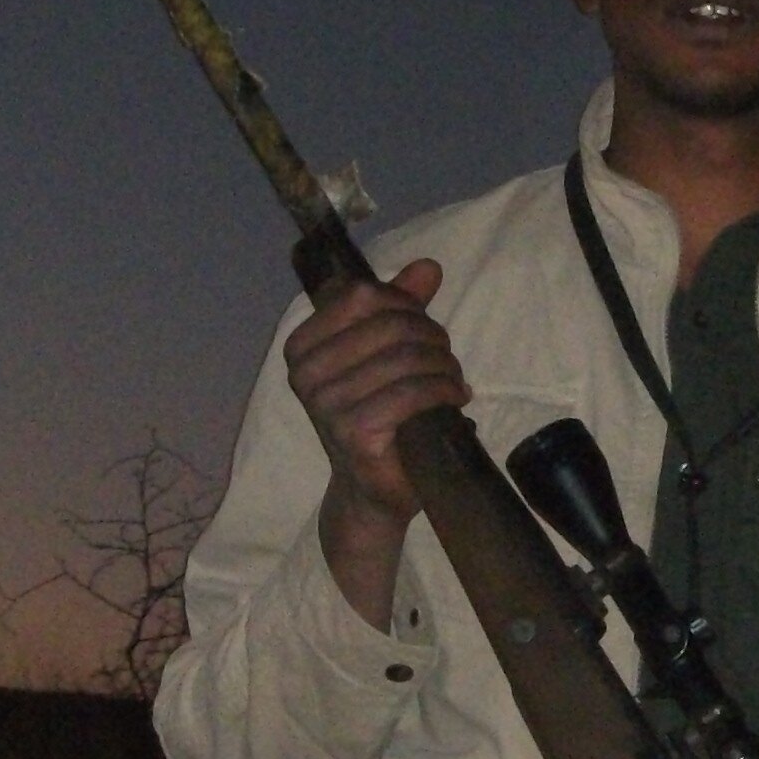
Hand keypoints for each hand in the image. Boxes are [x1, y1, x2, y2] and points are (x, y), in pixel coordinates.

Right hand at [286, 259, 466, 626]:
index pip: (362, 295)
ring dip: (444, 367)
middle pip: (390, 324)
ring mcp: (325, 404)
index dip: (405, 305)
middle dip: (432, 338)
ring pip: (407, 358)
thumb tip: (427, 267)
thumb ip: (400, 307)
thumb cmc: (378, 418)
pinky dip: (444, 391)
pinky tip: (455, 400)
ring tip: (453, 383)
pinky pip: (412, 393)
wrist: (373, 491)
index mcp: (302, 345)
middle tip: (447, 362)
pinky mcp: (353, 432)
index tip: (425, 330)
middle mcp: (305, 372)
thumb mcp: (387, 354)